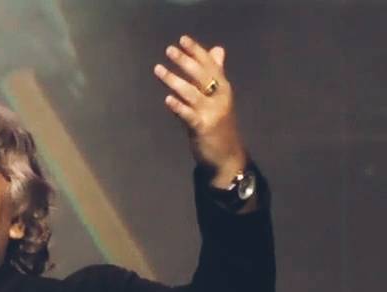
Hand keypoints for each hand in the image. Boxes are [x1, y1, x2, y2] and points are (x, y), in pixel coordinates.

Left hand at [152, 36, 247, 183]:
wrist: (227, 156)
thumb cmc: (220, 124)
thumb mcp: (220, 97)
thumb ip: (216, 73)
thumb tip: (217, 49)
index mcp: (223, 88)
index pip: (210, 65)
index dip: (197, 51)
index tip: (182, 39)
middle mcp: (219, 98)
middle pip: (201, 75)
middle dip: (185, 61)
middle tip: (169, 50)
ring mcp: (211, 113)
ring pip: (191, 93)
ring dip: (174, 80)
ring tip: (158, 70)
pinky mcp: (202, 129)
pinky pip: (188, 115)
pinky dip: (178, 107)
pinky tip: (167, 99)